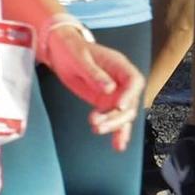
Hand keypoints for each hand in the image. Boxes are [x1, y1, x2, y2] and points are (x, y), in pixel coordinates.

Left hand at [38, 24, 142, 151]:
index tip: (119, 106)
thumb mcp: (79, 58)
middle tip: (98, 123)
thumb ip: (94, 73)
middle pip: (129, 102)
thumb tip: (110, 88)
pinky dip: (117, 132)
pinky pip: (115, 119)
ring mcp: (115, 93)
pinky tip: (118, 145)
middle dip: (116, 116)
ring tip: (96, 128)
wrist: (60, 51)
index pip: (134, 81)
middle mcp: (121, 81)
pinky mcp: (106, 102)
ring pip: (122, 114)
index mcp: (119, 65)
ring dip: (112, 125)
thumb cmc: (71, 48)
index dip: (130, 95)